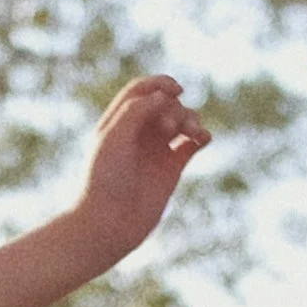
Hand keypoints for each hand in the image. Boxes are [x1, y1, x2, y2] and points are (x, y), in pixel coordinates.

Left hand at [70, 76, 207, 257]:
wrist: (108, 223)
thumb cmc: (104, 180)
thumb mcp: (114, 137)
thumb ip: (137, 110)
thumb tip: (164, 95)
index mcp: (118, 122)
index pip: (142, 90)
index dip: (160, 83)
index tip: (176, 90)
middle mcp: (138, 133)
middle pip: (166, 103)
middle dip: (174, 108)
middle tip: (167, 128)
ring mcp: (156, 150)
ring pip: (182, 121)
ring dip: (191, 119)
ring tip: (192, 132)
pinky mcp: (172, 169)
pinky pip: (193, 143)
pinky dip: (202, 136)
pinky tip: (202, 138)